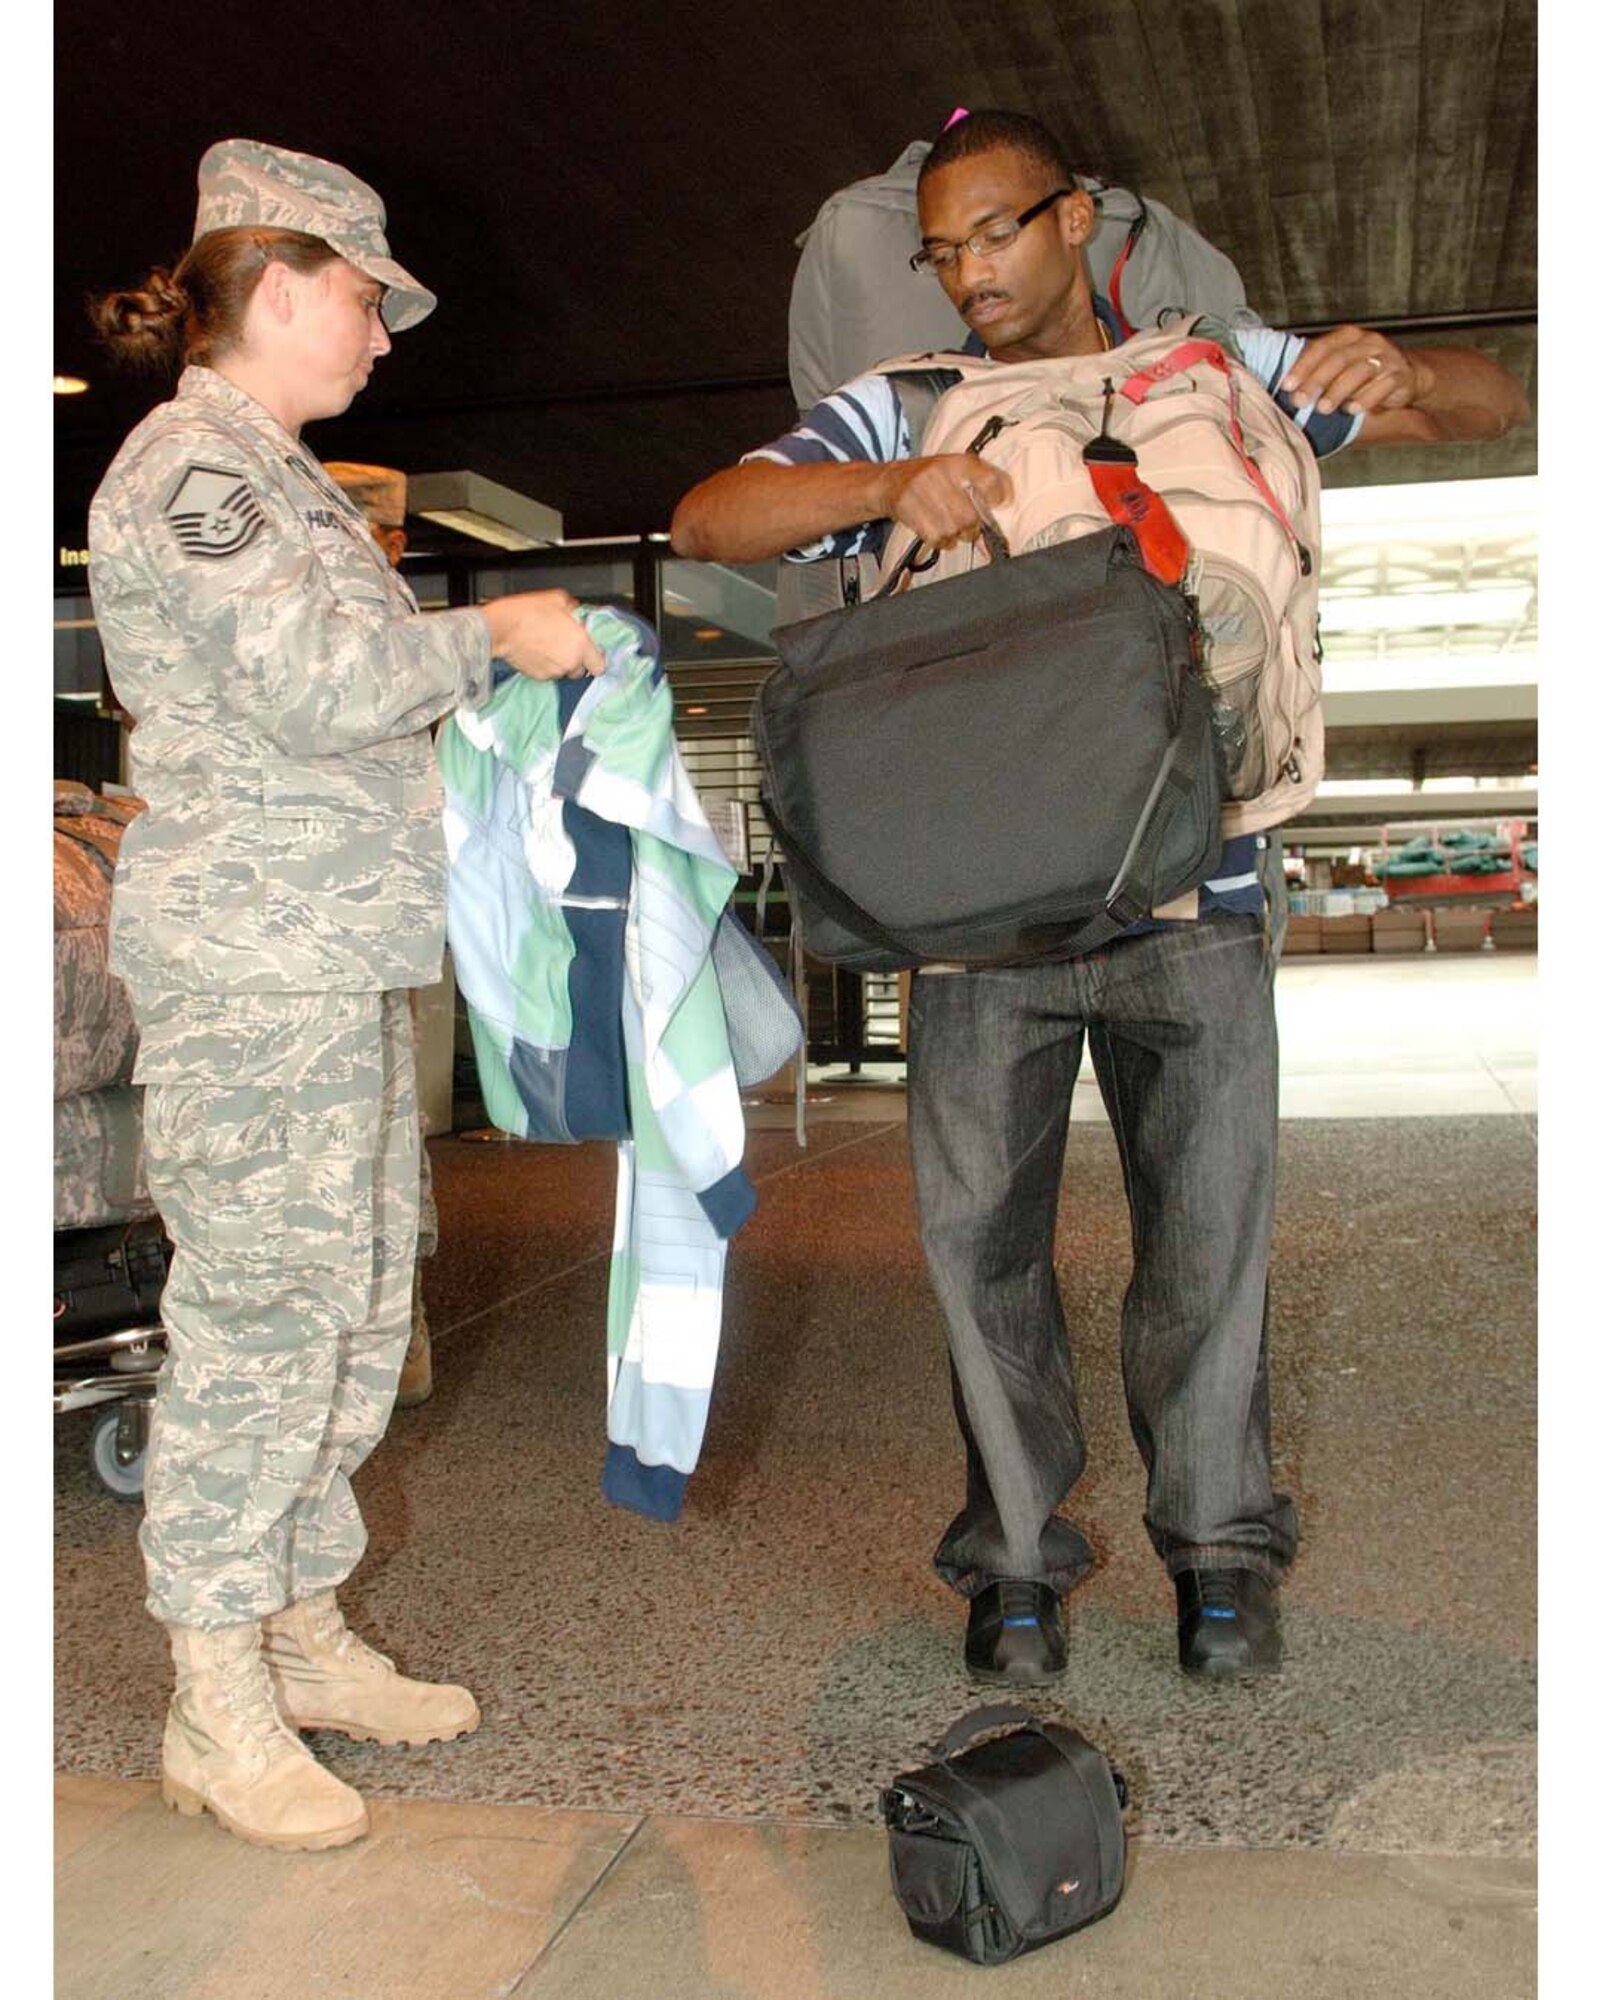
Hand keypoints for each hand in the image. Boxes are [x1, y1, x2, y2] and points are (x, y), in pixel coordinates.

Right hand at [481, 590, 605, 679]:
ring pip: (564, 672)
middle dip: (576, 661)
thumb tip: (576, 611)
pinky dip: (546, 666)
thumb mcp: (557, 599)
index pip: (600, 666)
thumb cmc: (528, 613)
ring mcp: (554, 672)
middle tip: (565, 646)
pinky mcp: (539, 677)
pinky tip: (538, 652)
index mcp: (581, 644)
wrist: (502, 628)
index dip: (595, 659)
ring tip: (548, 647)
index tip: (591, 653)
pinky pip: (548, 674)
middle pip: (581, 670)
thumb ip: (574, 608)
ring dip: (560, 663)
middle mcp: (570, 662)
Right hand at [882, 453, 1014, 552]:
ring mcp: (924, 493)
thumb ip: (982, 482)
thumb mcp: (956, 468)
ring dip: (956, 534)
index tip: (997, 503)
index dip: (999, 496)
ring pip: (956, 530)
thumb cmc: (930, 478)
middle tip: (966, 522)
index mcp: (958, 461)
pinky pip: (939, 538)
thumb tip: (1005, 508)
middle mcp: (941, 474)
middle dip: (972, 526)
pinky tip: (937, 529)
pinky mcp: (912, 512)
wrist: (890, 482)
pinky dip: (942, 540)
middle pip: (971, 516)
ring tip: (948, 524)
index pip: (990, 480)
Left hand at [1280, 325, 1434, 416]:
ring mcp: (1387, 357)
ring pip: (1359, 372)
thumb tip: (1286, 389)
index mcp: (1348, 337)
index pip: (1322, 348)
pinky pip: (1383, 385)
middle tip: (1300, 400)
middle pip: (1338, 359)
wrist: (1407, 373)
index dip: (1303, 366)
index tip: (1287, 385)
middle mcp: (1368, 342)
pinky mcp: (1401, 375)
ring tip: (1323, 408)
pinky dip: (1366, 398)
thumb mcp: (1341, 365)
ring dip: (1338, 391)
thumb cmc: (1364, 371)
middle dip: (1316, 381)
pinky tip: (1352, 410)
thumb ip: (1317, 370)